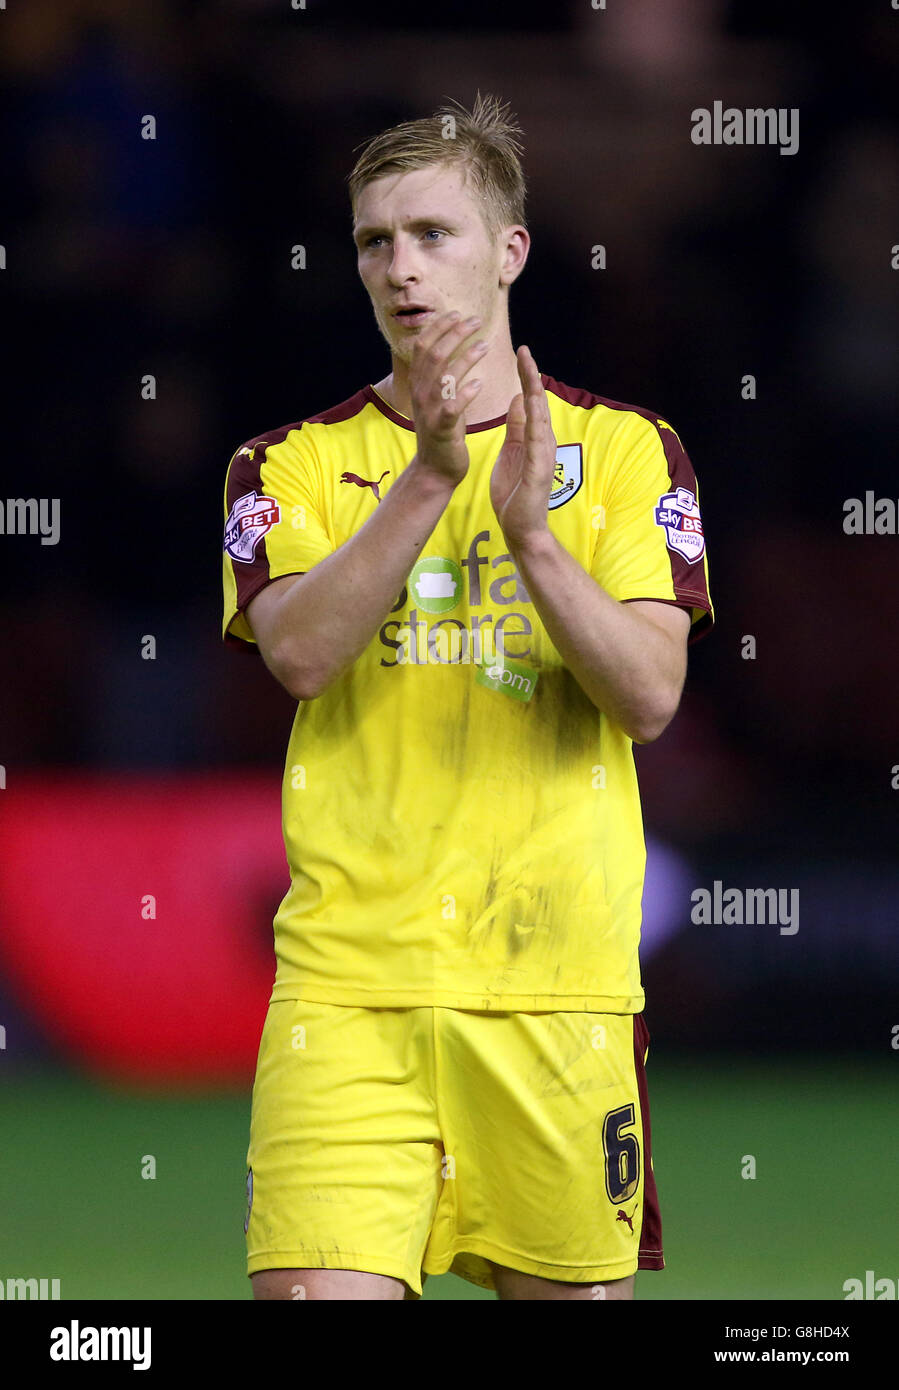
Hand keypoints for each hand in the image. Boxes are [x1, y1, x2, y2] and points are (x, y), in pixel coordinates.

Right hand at [408, 311, 488, 487]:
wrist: (434, 470)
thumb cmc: (441, 431)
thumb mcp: (435, 399)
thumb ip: (439, 374)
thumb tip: (447, 345)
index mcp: (418, 384)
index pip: (423, 346)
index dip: (439, 327)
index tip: (458, 313)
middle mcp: (420, 394)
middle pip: (434, 354)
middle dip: (455, 334)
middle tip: (476, 321)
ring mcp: (429, 412)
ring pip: (444, 376)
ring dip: (465, 357)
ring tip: (485, 345)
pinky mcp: (442, 429)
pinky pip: (452, 407)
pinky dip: (465, 393)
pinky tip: (480, 383)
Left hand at [490, 345, 556, 546]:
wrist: (521, 528)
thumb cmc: (516, 493)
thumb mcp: (512, 451)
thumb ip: (517, 427)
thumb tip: (519, 398)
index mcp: (534, 438)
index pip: (531, 401)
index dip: (526, 377)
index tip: (520, 352)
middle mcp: (543, 442)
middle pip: (539, 403)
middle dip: (531, 376)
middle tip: (523, 349)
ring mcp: (544, 456)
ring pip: (540, 417)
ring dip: (535, 392)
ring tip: (529, 368)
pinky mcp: (540, 471)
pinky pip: (537, 442)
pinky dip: (534, 421)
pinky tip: (532, 403)